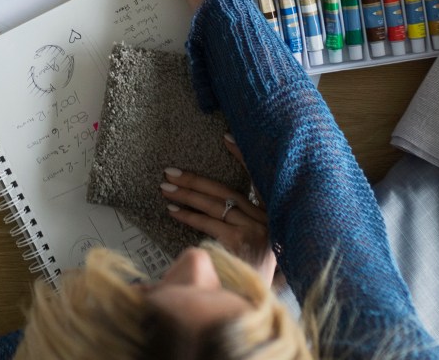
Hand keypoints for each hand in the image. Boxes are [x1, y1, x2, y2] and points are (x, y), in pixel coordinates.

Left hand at [161, 143, 275, 284]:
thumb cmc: (253, 273)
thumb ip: (245, 221)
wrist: (258, 300)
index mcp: (272, 212)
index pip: (257, 176)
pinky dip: (190, 215)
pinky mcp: (241, 240)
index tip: (225, 138)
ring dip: (187, 195)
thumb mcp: (258, 244)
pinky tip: (173, 210)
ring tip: (165, 188)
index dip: (242, 156)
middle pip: (226, 191)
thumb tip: (214, 202)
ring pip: (215, 204)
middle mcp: (266, 217)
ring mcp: (255, 228)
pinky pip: (210, 222)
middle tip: (170, 172)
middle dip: (195, 180)